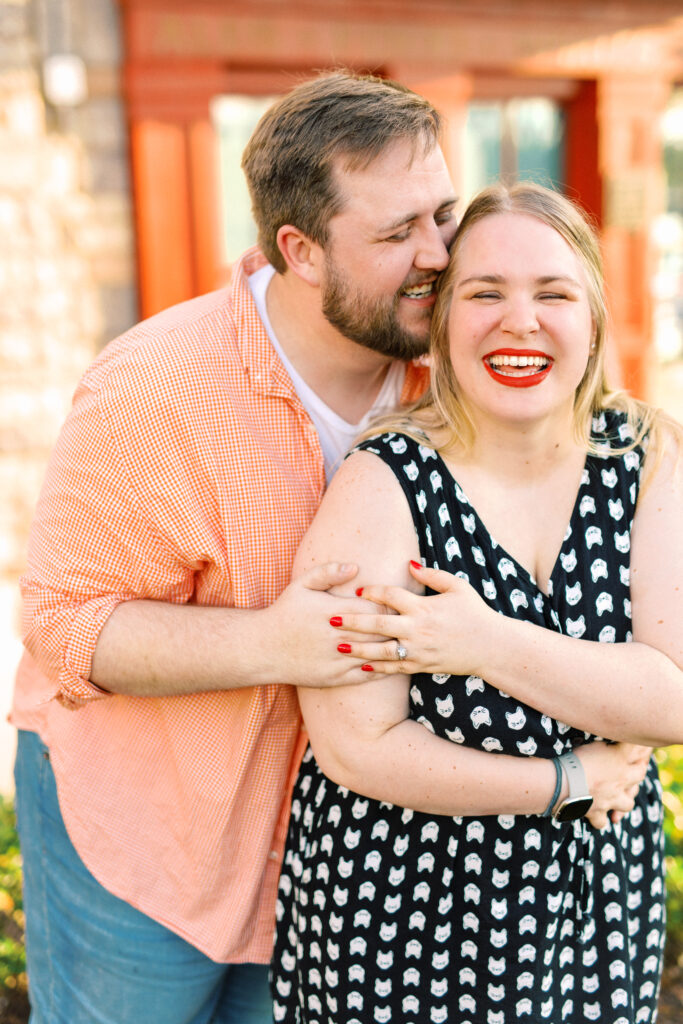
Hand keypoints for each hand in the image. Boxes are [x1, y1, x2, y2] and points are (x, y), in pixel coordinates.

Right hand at [259, 562, 395, 687]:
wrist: (263, 648)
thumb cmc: (285, 613)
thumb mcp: (301, 585)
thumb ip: (328, 572)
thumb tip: (355, 567)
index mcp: (334, 613)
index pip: (376, 609)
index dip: (390, 607)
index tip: (397, 604)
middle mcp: (339, 637)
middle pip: (382, 633)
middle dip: (396, 628)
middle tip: (409, 623)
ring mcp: (338, 660)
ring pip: (377, 655)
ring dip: (393, 648)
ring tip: (406, 642)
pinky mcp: (335, 678)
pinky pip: (367, 675)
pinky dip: (382, 669)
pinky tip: (391, 663)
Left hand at [334, 562, 496, 676]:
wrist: (491, 647)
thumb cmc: (475, 612)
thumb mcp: (457, 587)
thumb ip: (431, 575)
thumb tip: (409, 564)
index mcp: (424, 607)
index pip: (392, 597)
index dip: (373, 592)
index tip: (358, 591)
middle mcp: (418, 630)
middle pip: (379, 625)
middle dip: (354, 622)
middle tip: (332, 619)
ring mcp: (419, 650)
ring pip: (382, 651)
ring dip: (359, 649)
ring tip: (338, 646)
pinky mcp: (422, 665)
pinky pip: (395, 668)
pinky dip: (378, 668)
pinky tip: (361, 666)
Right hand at [575, 742, 651, 829]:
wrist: (567, 783)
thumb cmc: (579, 759)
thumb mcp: (595, 744)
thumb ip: (607, 746)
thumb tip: (611, 743)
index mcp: (620, 762)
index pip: (639, 755)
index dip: (639, 752)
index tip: (636, 748)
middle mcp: (621, 782)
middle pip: (639, 777)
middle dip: (637, 772)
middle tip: (629, 770)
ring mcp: (611, 799)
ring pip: (627, 804)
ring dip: (623, 801)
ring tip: (616, 797)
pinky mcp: (597, 812)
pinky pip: (601, 822)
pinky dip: (599, 820)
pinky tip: (596, 815)